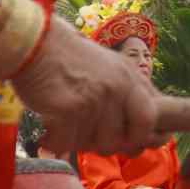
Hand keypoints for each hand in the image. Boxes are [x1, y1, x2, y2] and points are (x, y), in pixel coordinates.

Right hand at [12, 20, 163, 156]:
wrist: (35, 43)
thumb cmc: (70, 59)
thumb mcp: (112, 67)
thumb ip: (132, 92)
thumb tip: (154, 128)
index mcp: (130, 78)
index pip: (150, 118)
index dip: (146, 137)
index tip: (137, 145)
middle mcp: (117, 88)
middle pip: (124, 140)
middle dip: (108, 144)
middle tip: (88, 133)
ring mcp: (95, 99)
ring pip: (94, 145)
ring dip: (78, 140)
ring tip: (66, 121)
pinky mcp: (70, 109)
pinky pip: (67, 143)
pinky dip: (56, 140)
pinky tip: (50, 127)